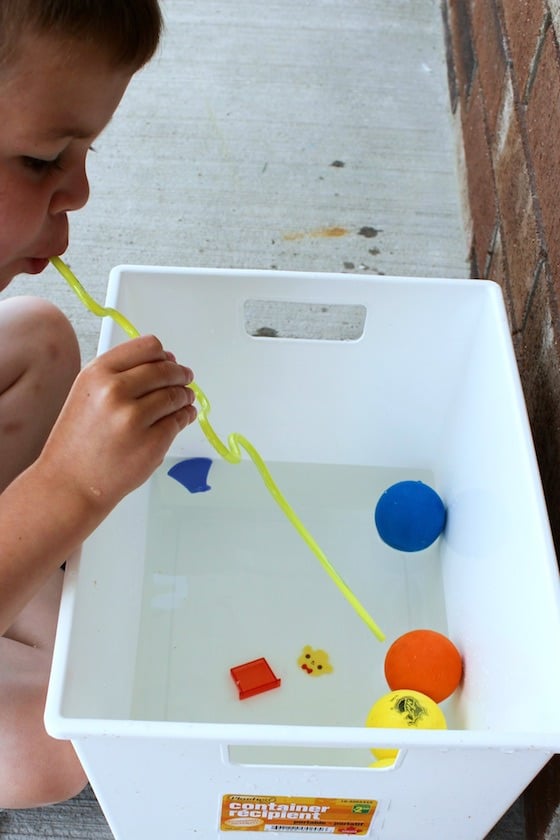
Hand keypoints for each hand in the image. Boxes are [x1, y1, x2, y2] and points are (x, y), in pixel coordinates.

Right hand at [38, 335, 196, 510]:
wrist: (70, 483)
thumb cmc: (78, 441)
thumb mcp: (87, 394)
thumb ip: (121, 375)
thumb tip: (165, 361)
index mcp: (98, 374)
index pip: (147, 348)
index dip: (164, 356)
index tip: (170, 361)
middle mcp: (115, 391)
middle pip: (166, 370)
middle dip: (180, 374)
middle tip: (185, 378)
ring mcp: (134, 418)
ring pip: (176, 395)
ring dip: (185, 396)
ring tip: (185, 399)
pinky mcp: (151, 442)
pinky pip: (179, 420)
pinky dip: (186, 416)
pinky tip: (183, 416)